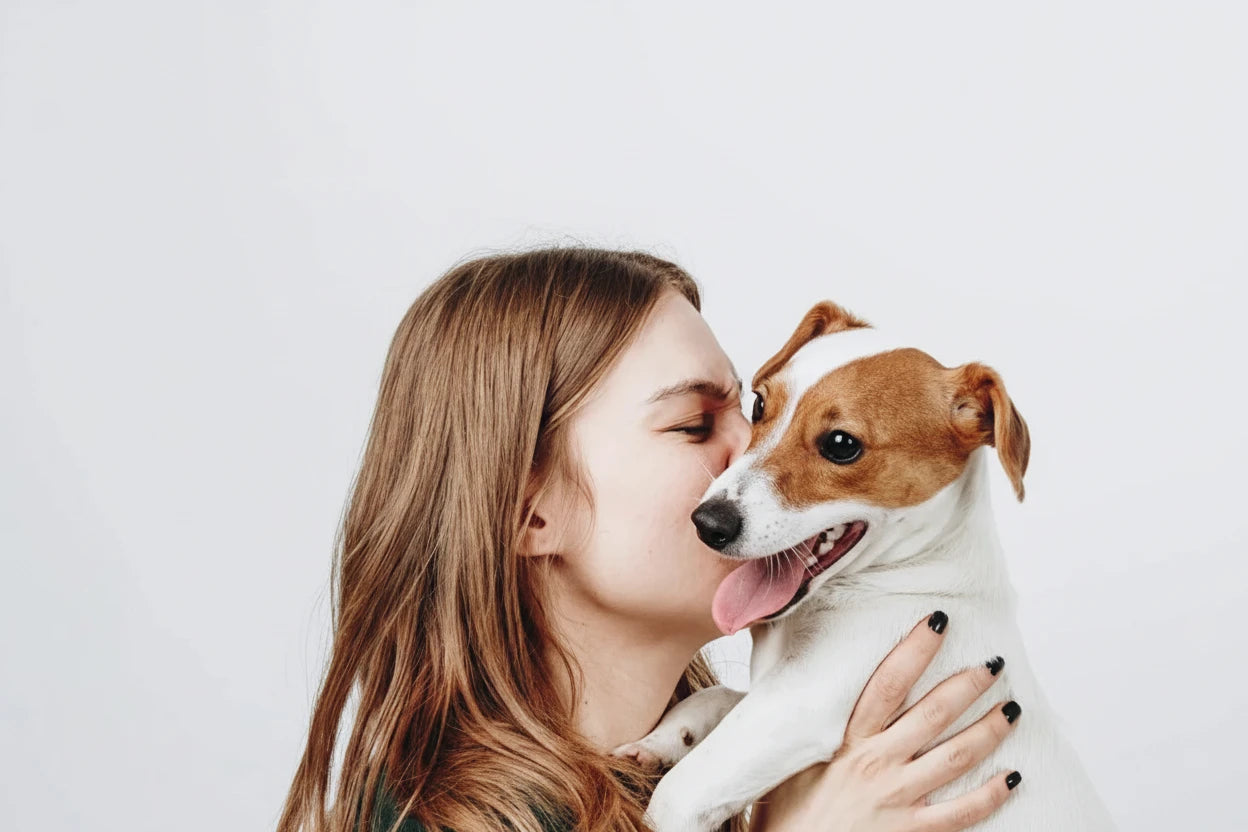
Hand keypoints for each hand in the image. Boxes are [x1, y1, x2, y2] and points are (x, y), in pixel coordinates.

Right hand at [750, 612, 1020, 831]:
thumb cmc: (787, 815)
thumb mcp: (790, 761)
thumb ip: (810, 730)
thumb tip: (806, 688)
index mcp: (846, 742)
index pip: (886, 683)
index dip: (914, 650)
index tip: (937, 622)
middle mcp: (877, 764)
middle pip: (932, 715)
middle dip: (966, 686)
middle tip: (993, 665)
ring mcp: (898, 799)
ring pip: (955, 757)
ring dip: (988, 731)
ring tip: (1012, 710)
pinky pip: (962, 813)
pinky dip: (991, 795)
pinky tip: (1012, 777)